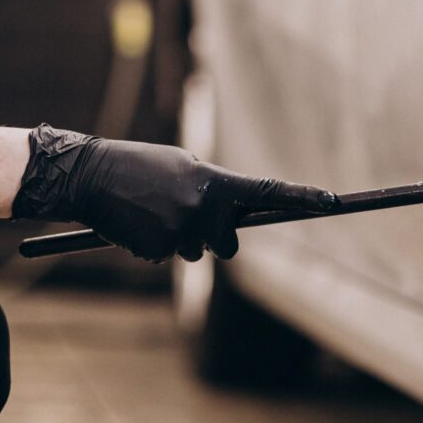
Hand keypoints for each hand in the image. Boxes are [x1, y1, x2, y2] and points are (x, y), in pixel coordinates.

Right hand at [12, 125, 337, 261]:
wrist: (89, 175)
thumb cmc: (138, 165)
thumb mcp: (183, 166)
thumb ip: (213, 188)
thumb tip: (230, 213)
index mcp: (216, 182)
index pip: (269, 191)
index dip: (303, 197)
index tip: (332, 200)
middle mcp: (206, 209)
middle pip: (228, 243)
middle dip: (212, 236)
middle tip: (183, 214)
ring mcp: (184, 232)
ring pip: (197, 252)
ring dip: (180, 239)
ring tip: (152, 213)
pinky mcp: (160, 251)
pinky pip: (168, 257)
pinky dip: (155, 246)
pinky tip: (138, 225)